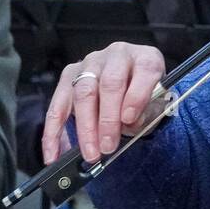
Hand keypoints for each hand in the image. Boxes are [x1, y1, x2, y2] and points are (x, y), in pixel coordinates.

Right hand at [42, 43, 166, 163]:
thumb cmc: (145, 95)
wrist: (129, 84)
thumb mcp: (155, 103)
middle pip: (109, 83)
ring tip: (90, 153)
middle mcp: (117, 55)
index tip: (130, 119)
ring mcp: (90, 63)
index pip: (144, 70)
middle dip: (107, 119)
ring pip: (83, 93)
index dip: (137, 96)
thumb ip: (145, 112)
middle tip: (107, 146)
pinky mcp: (69, 76)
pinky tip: (55, 154)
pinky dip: (54, 132)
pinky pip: (58, 105)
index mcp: (145, 58)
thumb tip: (127, 123)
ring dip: (85, 127)